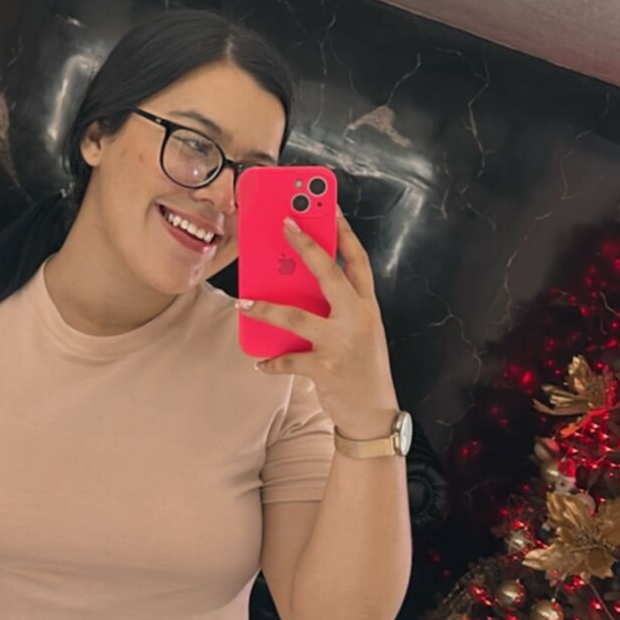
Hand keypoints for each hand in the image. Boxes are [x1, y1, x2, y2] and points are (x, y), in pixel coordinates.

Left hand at [236, 206, 397, 434]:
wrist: (373, 414)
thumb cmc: (360, 366)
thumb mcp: (356, 331)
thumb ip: (334, 308)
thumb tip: (293, 285)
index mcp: (367, 306)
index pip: (358, 260)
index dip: (343, 231)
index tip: (329, 205)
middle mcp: (358, 318)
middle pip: (330, 274)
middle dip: (306, 245)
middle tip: (283, 222)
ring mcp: (343, 343)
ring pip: (297, 317)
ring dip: (267, 308)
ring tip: (245, 302)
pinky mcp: (326, 368)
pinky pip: (289, 360)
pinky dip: (271, 362)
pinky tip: (259, 361)